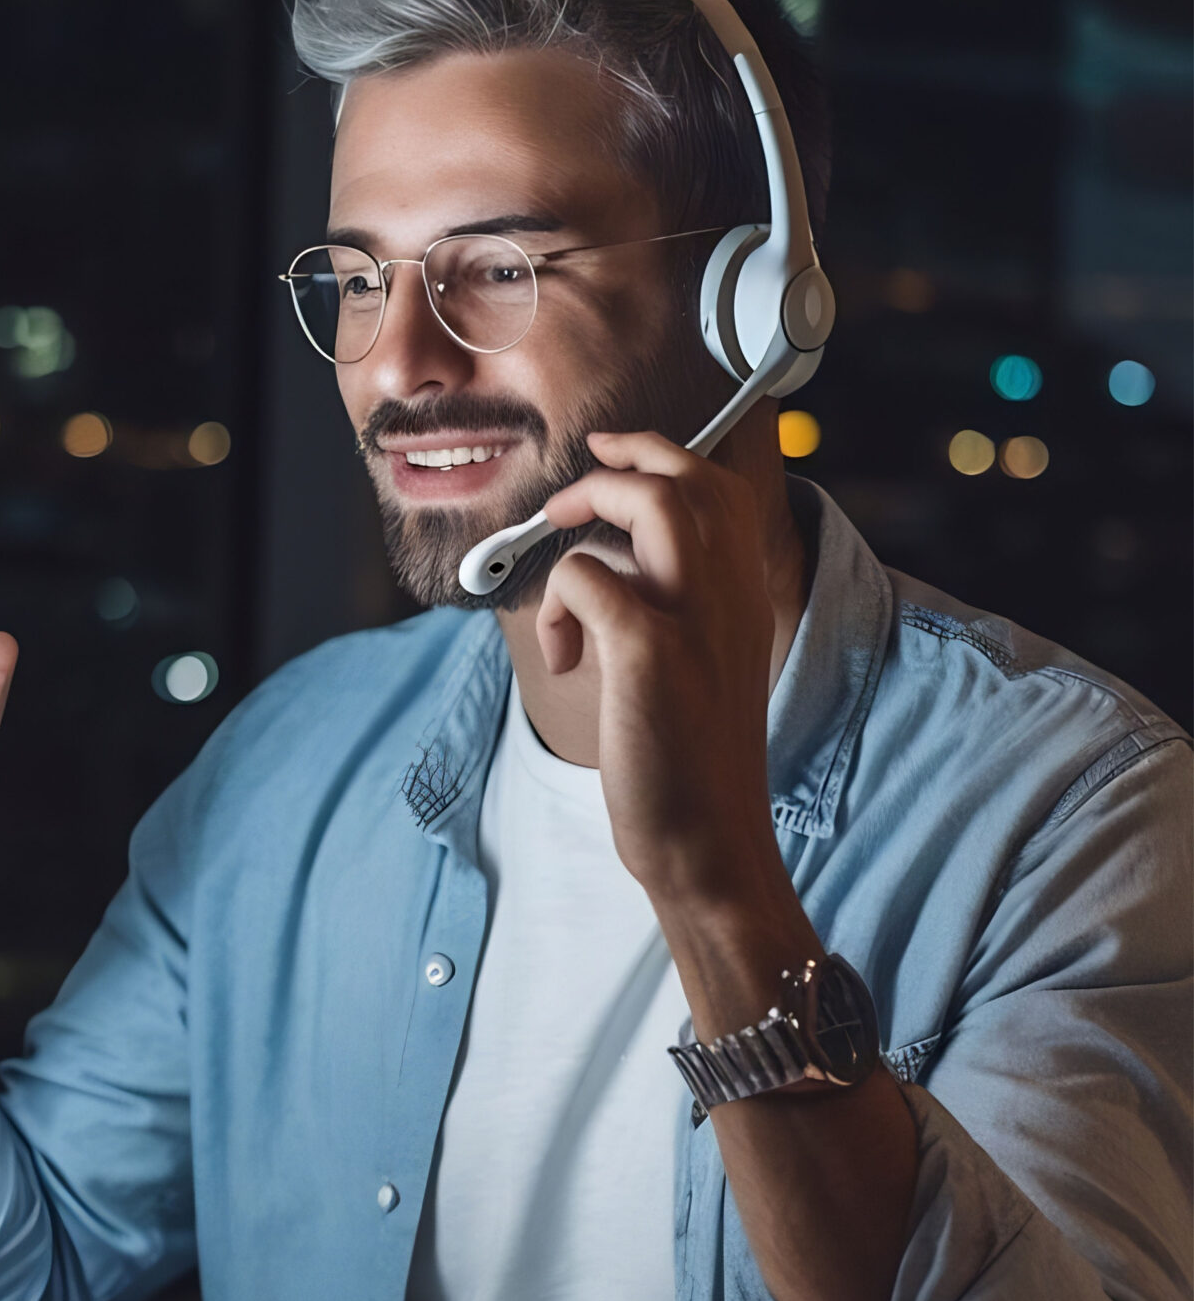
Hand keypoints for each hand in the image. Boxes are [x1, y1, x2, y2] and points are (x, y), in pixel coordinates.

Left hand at [536, 431, 783, 908]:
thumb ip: (676, 612)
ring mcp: (695, 621)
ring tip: (558, 547)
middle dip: (624, 458)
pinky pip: (588, 577)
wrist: (710, 845)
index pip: (720, 490)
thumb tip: (609, 569)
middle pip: (690, 478)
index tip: (612, 455)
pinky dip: (559, 602)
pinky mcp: (651, 656)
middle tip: (566, 495)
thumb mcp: (701, 673)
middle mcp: (730, 598)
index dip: (664, 455)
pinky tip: (562, 656)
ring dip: (592, 505)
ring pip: (652, 503)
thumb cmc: (691, 767)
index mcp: (744, 600)